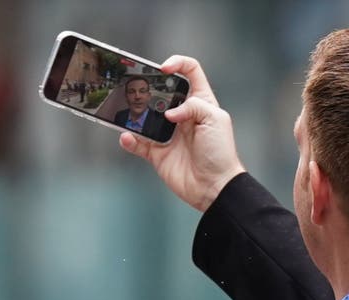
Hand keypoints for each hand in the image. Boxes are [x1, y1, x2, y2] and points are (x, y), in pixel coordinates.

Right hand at [119, 55, 245, 211]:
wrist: (214, 186)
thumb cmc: (221, 153)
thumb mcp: (215, 119)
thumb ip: (193, 106)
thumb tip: (168, 112)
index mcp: (201, 103)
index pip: (190, 72)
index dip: (177, 64)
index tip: (164, 68)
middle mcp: (183, 115)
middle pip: (161, 92)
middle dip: (149, 88)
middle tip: (138, 89)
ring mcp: (169, 134)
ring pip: (145, 116)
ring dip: (135, 114)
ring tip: (129, 112)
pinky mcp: (158, 153)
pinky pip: (138, 143)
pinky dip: (129, 140)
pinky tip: (127, 137)